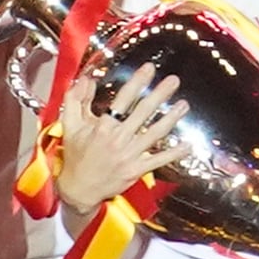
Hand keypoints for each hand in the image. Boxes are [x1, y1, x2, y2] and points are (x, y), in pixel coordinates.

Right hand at [54, 67, 185, 216]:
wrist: (78, 190)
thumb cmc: (75, 155)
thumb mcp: (70, 125)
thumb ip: (75, 99)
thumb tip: (87, 79)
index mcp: (103, 126)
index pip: (123, 99)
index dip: (137, 82)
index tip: (149, 68)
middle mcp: (118, 139)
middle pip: (143, 112)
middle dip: (160, 94)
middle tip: (174, 80)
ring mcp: (129, 155)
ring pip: (155, 134)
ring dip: (171, 119)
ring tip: (184, 105)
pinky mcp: (136, 171)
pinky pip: (158, 160)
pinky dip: (174, 153)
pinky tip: (188, 145)